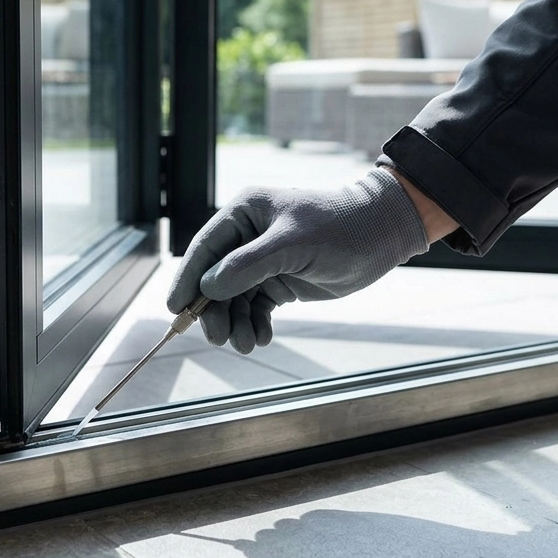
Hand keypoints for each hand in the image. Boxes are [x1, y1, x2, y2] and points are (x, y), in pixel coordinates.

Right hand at [167, 168, 429, 353]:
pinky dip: (255, 324)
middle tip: (219, 338)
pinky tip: (262, 336)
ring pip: (234, 298)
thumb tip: (208, 288)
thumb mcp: (291, 245)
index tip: (175, 309)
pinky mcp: (279, 281)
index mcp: (244, 213)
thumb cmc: (340, 228)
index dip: (187, 280)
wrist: (382, 236)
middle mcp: (248, 236)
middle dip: (214, 311)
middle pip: (215, 279)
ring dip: (236, 323)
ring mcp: (263, 260)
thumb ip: (247, 266)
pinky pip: (255, 307)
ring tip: (248, 344)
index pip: (204, 249)